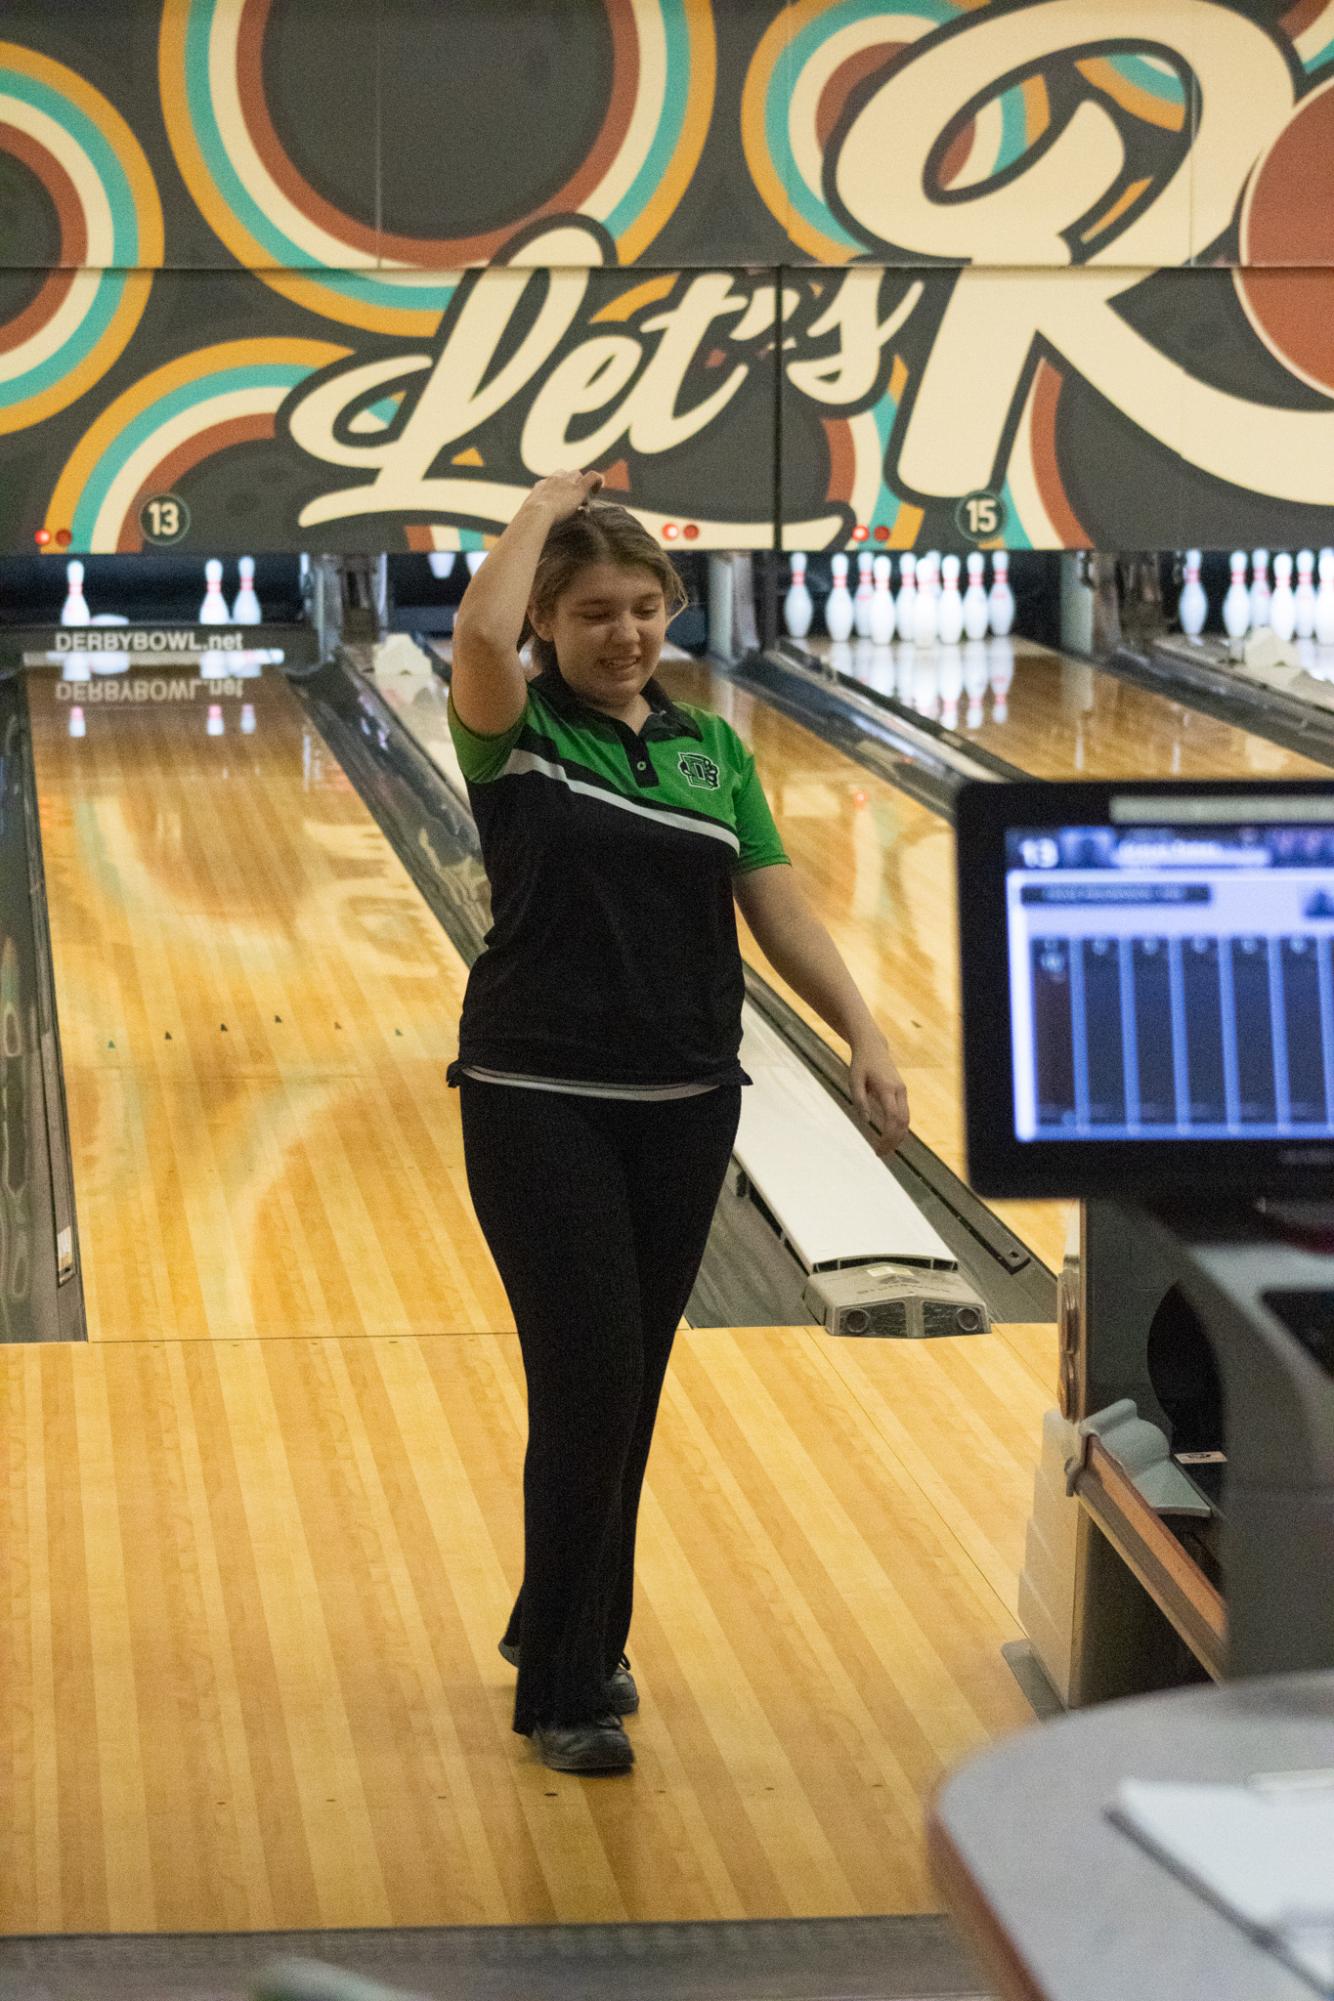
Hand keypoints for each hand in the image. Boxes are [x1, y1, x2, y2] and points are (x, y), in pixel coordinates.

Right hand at [523, 468, 603, 522]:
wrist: (536, 514)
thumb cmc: (530, 520)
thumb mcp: (529, 516)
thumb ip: (533, 516)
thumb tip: (534, 524)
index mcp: (542, 486)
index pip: (552, 481)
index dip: (559, 489)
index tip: (561, 500)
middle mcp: (554, 479)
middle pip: (566, 474)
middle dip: (571, 484)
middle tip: (574, 501)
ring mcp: (567, 482)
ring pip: (578, 475)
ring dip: (581, 486)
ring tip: (583, 502)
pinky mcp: (578, 489)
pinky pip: (593, 476)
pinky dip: (598, 481)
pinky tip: (597, 490)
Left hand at [850, 1036, 909, 1156]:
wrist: (873, 1047)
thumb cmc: (861, 1064)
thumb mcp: (854, 1080)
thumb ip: (860, 1100)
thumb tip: (866, 1121)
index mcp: (887, 1088)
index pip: (893, 1118)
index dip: (888, 1136)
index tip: (878, 1148)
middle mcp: (899, 1091)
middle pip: (903, 1122)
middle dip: (893, 1141)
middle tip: (879, 1154)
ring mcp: (902, 1091)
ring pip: (907, 1119)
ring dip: (898, 1136)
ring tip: (884, 1149)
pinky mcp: (901, 1092)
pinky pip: (904, 1114)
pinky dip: (899, 1128)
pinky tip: (888, 1137)